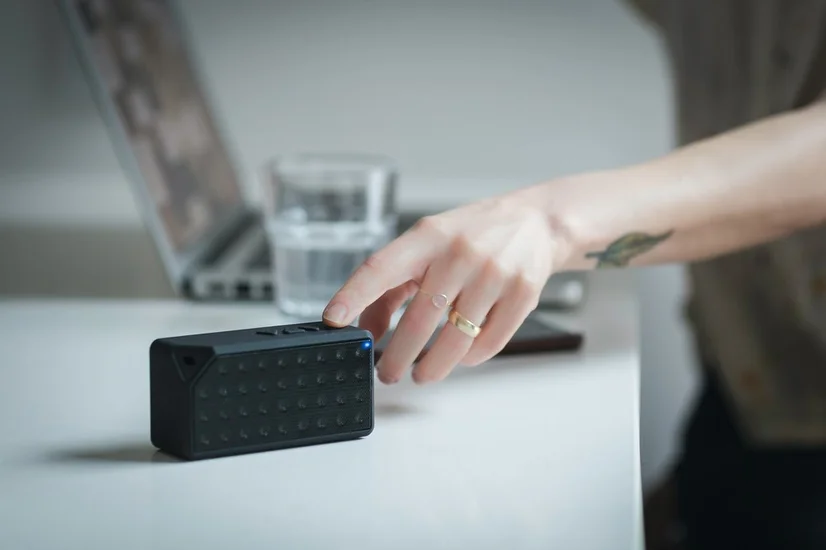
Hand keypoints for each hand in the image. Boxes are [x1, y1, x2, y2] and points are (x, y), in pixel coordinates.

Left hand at [322, 190, 566, 383]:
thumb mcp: (427, 246)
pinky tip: (459, 358)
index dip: (355, 294)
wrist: (535, 223)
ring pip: (456, 339)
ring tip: (421, 374)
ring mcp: (495, 274)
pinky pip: (488, 343)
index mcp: (428, 236)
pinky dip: (469, 359)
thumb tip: (366, 330)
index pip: (382, 266)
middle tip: (387, 373)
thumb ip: (392, 286)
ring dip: (433, 367)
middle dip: (397, 356)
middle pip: (420, 319)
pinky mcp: (522, 295)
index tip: (334, 319)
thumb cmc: (470, 237)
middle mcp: (460, 253)